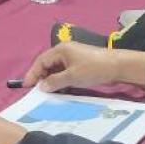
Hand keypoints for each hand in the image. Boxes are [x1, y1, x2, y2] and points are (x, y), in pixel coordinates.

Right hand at [23, 40, 137, 92]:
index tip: (26, 86)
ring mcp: (72, 57)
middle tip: (38, 92)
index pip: (41, 61)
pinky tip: (60, 91)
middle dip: (42, 78)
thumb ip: (54, 81)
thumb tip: (41, 87)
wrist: (117, 67)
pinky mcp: (79, 64)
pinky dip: (61, 81)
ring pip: (56, 70)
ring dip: (51, 81)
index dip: (32, 73)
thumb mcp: (72, 77)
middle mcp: (64, 51)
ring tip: (48, 94)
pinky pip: (65, 72)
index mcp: (60, 49)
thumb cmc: (93, 69)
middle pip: (47, 65)